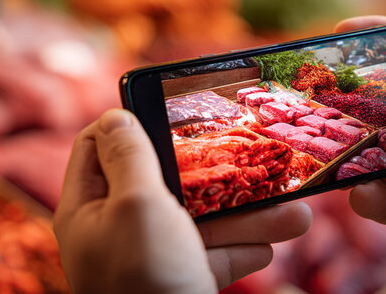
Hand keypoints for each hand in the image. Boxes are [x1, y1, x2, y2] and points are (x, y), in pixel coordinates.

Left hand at [54, 109, 311, 292]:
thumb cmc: (145, 281)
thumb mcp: (138, 206)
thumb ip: (129, 156)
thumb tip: (114, 116)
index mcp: (90, 207)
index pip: (96, 146)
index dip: (127, 122)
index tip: (168, 109)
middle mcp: (117, 229)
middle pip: (164, 182)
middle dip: (215, 172)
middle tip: (250, 154)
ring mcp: (150, 257)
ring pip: (199, 221)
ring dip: (247, 214)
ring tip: (295, 213)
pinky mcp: (178, 280)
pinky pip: (211, 256)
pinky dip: (240, 251)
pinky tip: (270, 245)